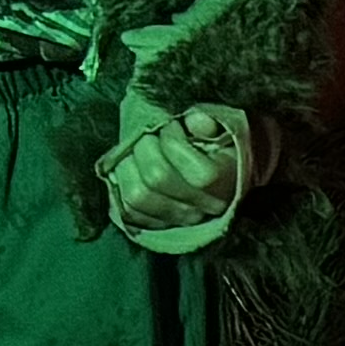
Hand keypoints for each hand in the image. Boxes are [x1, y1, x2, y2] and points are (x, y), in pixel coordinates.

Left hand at [101, 97, 261, 249]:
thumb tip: (193, 120)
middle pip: (157, 179)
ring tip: (133, 150)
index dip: (174, 140)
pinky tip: (127, 168)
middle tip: (147, 134)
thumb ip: (210, 122)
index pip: (197, 173)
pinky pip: (126, 210)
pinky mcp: (154, 225)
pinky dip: (119, 186)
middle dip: (144, 146)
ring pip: (136, 197)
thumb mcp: (225, 128)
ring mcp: (176, 220)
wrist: (221, 176)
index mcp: (225, 184)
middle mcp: (200, 208)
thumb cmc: (221, 146)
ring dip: (126, 165)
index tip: (172, 125)